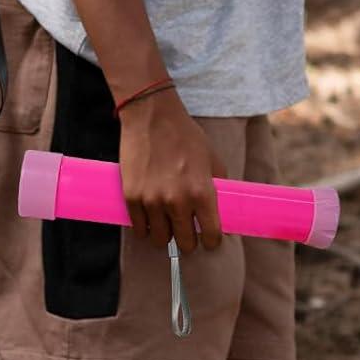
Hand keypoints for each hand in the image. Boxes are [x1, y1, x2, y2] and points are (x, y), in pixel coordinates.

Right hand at [118, 89, 224, 254]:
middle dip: (189, 239)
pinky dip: (145, 227)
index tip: (208, 238)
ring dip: (166, 234)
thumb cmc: (185, 136)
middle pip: (186, 244)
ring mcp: (152, 200)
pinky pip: (139, 229)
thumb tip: (227, 219)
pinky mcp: (131, 196)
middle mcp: (177, 201)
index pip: (212, 237)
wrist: (151, 115)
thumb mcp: (212, 160)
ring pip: (160, 240)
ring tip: (166, 222)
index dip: (212, 241)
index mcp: (202, 192)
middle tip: (186, 229)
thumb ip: (221, 190)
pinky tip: (150, 217)